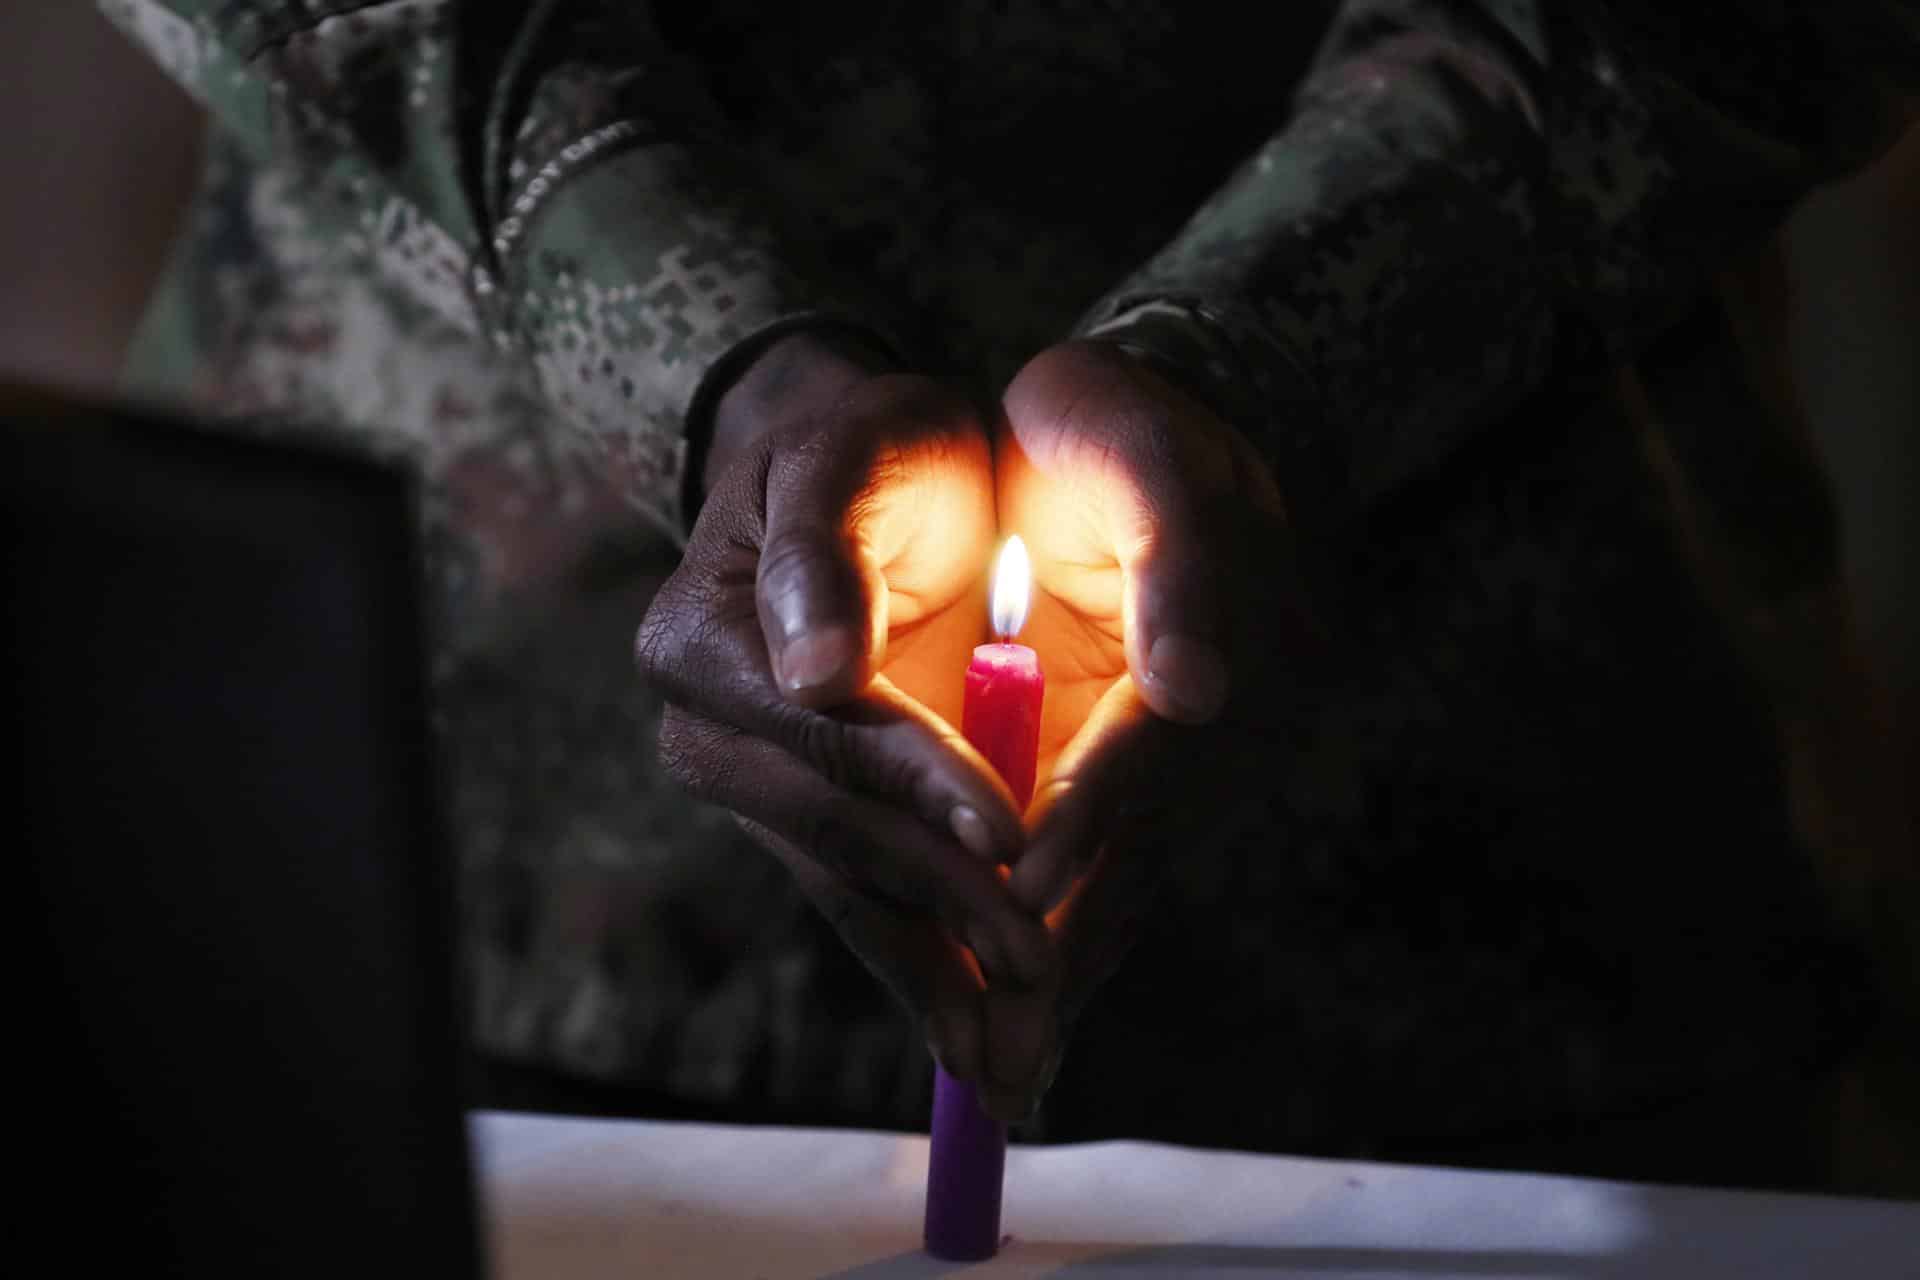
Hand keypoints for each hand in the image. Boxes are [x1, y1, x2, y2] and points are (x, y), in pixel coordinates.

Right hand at [634, 331, 1050, 1083]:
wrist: (860, 480)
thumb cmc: (870, 450)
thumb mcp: (850, 450)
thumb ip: (820, 546)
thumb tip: (814, 668)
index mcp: (702, 641)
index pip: (824, 731)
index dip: (915, 785)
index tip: (1006, 835)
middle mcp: (705, 731)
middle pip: (833, 832)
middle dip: (942, 900)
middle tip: (1038, 963)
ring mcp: (750, 789)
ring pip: (848, 890)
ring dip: (933, 969)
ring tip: (1011, 1049)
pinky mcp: (800, 824)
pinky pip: (861, 902)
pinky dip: (923, 967)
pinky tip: (978, 1033)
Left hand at [976, 340, 1324, 1118]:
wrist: (1145, 423)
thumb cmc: (1116, 424)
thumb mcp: (1142, 444)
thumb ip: (1182, 558)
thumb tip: (1197, 694)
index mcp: (1220, 641)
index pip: (1157, 747)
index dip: (1091, 813)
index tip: (1019, 881)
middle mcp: (1222, 720)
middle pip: (1148, 845)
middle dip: (1073, 940)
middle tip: (1008, 1049)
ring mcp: (1195, 760)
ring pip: (1133, 877)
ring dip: (1072, 968)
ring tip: (1006, 1069)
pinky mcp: (1153, 780)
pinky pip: (1117, 872)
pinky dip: (1071, 941)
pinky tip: (1027, 1017)